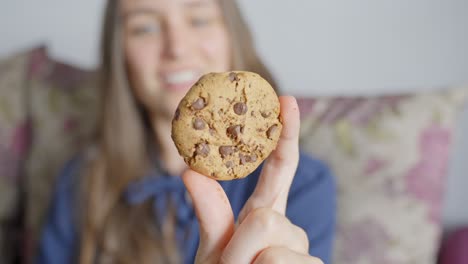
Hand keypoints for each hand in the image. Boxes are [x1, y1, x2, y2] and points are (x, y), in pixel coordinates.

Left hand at [183, 96, 323, 263]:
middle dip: (240, 245)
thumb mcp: (211, 250)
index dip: (284, 133)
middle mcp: (289, 228)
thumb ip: (210, 213)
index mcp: (265, 214)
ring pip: (278, 246)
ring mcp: (304, 251)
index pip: (279, 167)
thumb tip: (190, 170)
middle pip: (266, 217)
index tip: (286, 99)